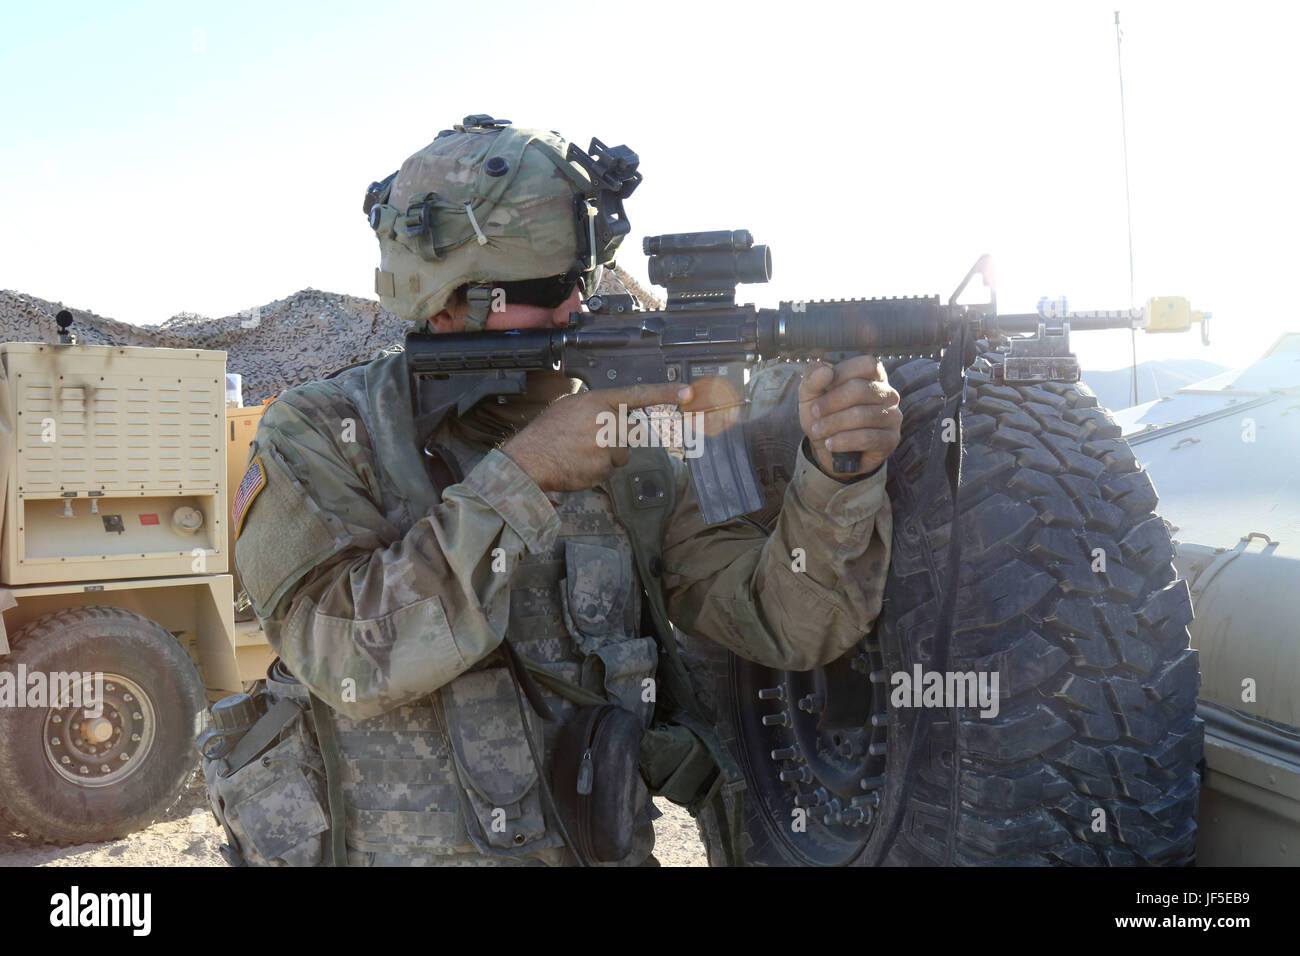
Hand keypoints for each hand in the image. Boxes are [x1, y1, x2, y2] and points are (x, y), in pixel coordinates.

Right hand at [502, 383, 688, 492]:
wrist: (529, 460)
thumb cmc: (546, 434)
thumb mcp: (570, 407)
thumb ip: (596, 408)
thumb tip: (614, 414)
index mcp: (596, 401)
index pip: (637, 394)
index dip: (664, 393)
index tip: (687, 392)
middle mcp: (605, 420)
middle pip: (631, 431)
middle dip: (617, 439)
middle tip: (590, 442)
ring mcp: (606, 444)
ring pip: (622, 453)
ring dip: (607, 457)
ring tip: (580, 454)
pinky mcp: (604, 467)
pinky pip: (610, 470)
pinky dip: (597, 471)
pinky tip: (578, 466)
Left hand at [799, 355, 900, 478]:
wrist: (829, 448)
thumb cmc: (824, 415)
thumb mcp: (811, 394)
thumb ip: (813, 379)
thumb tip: (824, 371)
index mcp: (873, 376)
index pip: (867, 365)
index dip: (842, 374)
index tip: (822, 387)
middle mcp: (888, 394)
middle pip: (860, 389)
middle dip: (831, 403)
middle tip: (815, 413)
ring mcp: (892, 417)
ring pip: (861, 415)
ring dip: (833, 424)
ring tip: (818, 431)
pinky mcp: (890, 440)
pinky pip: (866, 438)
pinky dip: (843, 441)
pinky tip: (830, 444)